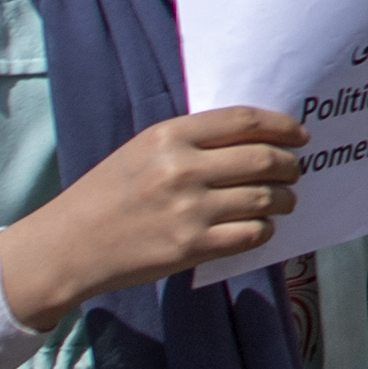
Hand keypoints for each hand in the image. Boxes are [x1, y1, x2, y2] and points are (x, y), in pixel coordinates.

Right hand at [0, 109, 309, 323]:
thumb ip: (194, 141)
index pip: (245, 121)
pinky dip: (265, 229)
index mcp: (170, 135)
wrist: (67, 246)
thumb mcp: (143, 150)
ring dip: (284, 200)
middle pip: (264, 159)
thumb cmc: (107, 194)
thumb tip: (256, 139)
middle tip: (294, 171)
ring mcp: (189, 210)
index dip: (283, 127)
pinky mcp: (191, 247)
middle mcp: (182, 169)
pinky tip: (260, 227)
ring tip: (283, 201)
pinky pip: (252, 234)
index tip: (300, 135)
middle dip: (290, 165)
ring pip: (266, 199)